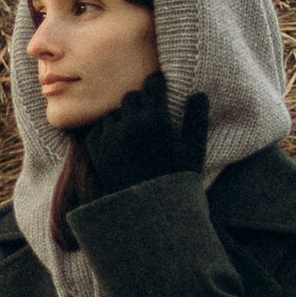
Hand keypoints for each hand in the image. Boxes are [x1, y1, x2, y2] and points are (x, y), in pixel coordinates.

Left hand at [80, 72, 209, 194]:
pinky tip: (119, 142)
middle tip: (150, 113)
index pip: (152, 84)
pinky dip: (108, 132)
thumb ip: (197, 120)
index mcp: (155, 119)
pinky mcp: (96, 151)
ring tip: (135, 130)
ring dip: (124, 117)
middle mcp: (129, 123)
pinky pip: (99, 129)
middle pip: (132, 97)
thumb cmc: (177, 181)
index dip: (158, 84)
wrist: (147, 212)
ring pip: (114, 113)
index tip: (161, 86)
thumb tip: (199, 95)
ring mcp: (110, 137)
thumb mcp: (194, 151)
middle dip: (141, 102)